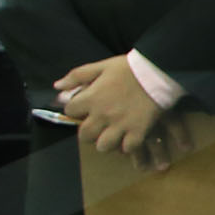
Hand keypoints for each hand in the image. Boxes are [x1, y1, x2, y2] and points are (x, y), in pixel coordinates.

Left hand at [56, 56, 172, 163]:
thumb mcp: (101, 66)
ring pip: (103, 146)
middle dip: (88, 132)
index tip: (84, 107)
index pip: (70, 112)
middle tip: (98, 126)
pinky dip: (127, 145)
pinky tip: (130, 138)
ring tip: (113, 135)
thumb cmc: (129, 68)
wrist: (158, 72)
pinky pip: (127, 148)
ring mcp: (120, 125)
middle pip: (84, 135)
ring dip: (106, 142)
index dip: (76, 110)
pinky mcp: (138, 132)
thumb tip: (57, 87)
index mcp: (91, 98)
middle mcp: (102, 115)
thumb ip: (77, 76)